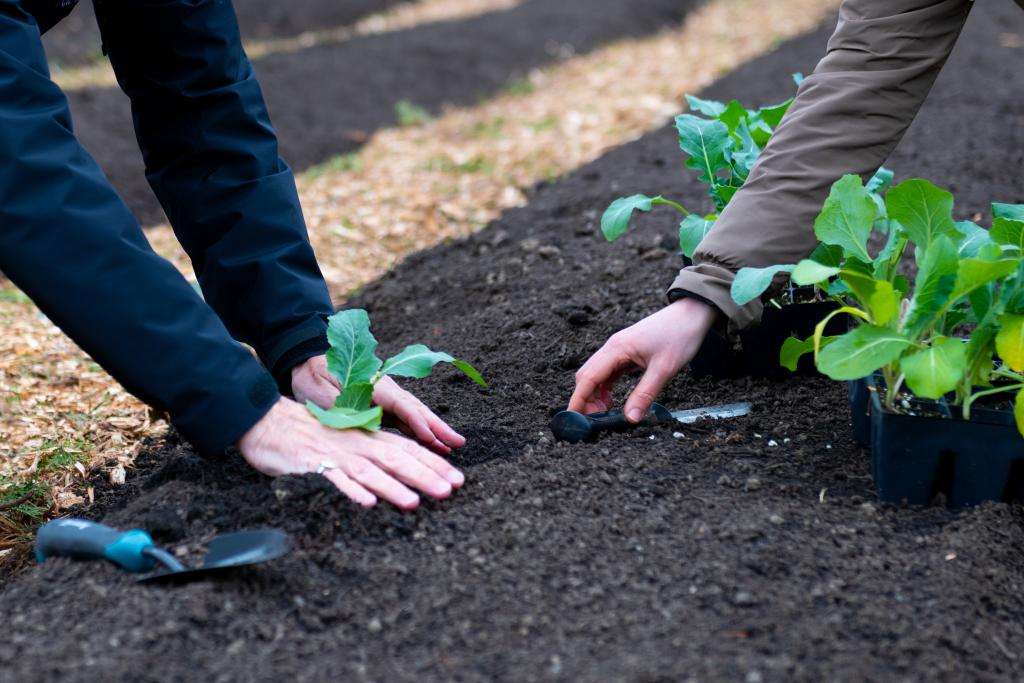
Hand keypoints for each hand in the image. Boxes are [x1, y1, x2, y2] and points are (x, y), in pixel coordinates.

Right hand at [238, 397, 464, 509]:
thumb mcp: (346, 442)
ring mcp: (336, 455)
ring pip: (369, 471)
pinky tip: (367, 503)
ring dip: (392, 486)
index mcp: (367, 439)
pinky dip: (351, 490)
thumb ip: (371, 456)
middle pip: (397, 459)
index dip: (434, 463)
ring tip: (414, 502)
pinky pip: (334, 479)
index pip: (407, 449)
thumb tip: (401, 471)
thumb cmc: (308, 434)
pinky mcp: (312, 465)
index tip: (459, 480)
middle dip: (425, 475)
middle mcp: (357, 445)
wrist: (268, 422)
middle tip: (452, 490)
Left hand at [291, 355, 465, 453]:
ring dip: (433, 430)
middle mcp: (384, 389)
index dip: (418, 423)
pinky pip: (404, 419)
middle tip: (458, 442)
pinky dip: (418, 430)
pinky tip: (430, 442)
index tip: (433, 438)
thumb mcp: (323, 394)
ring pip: (413, 415)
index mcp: (373, 384)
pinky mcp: (379, 404)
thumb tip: (366, 427)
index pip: (401, 406)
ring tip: (451, 446)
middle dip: (437, 427)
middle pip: (416, 410)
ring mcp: (384, 397)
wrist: (306, 359)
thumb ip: (345, 409)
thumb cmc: (313, 375)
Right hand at [569, 298, 717, 421]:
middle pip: (586, 375)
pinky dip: (604, 388)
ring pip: (595, 374)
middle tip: (593, 420)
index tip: (574, 418)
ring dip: (594, 394)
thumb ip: (645, 394)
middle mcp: (613, 347)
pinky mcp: (626, 352)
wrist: (692, 313)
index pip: (588, 377)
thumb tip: (630, 419)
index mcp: (617, 348)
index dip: (578, 399)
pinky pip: (607, 372)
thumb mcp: (664, 369)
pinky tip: (611, 400)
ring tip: (604, 413)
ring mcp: (618, 349)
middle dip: (584, 399)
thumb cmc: (680, 336)